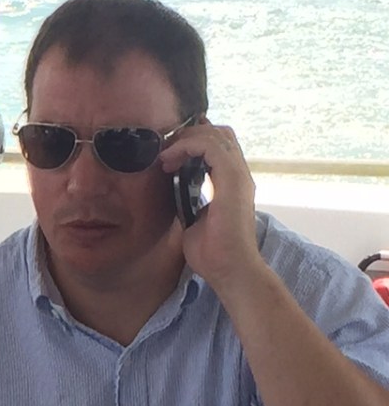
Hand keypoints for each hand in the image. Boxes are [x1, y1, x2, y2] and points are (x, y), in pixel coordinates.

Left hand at [160, 118, 263, 297]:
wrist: (229, 270)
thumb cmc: (213, 254)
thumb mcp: (194, 221)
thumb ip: (189, 203)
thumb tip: (175, 196)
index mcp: (232, 183)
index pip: (219, 146)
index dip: (193, 142)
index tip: (167, 157)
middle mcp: (239, 176)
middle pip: (220, 134)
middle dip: (189, 135)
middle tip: (165, 151)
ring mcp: (238, 177)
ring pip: (216, 135)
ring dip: (186, 139)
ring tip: (165, 155)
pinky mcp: (233, 182)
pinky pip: (211, 148)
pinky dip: (187, 146)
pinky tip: (169, 161)